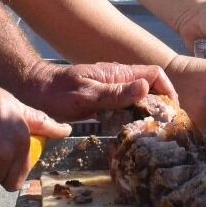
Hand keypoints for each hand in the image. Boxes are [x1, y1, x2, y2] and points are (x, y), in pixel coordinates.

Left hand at [17, 59, 172, 121]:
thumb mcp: (87, 95)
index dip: (167, 89)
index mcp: (118, 73)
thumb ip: (116, 92)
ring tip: (152, 132)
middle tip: (165, 126)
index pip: (154, 74)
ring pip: (138, 98)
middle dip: (160, 103)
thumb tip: (146, 87)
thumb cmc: (58, 93)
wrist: (34, 91)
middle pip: (149, 87)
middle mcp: (118, 80)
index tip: (171, 110)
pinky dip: (132, 117)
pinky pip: (124, 107)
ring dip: (147, 112)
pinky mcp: (102, 102)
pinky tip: (131, 132)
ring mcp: (110, 90)